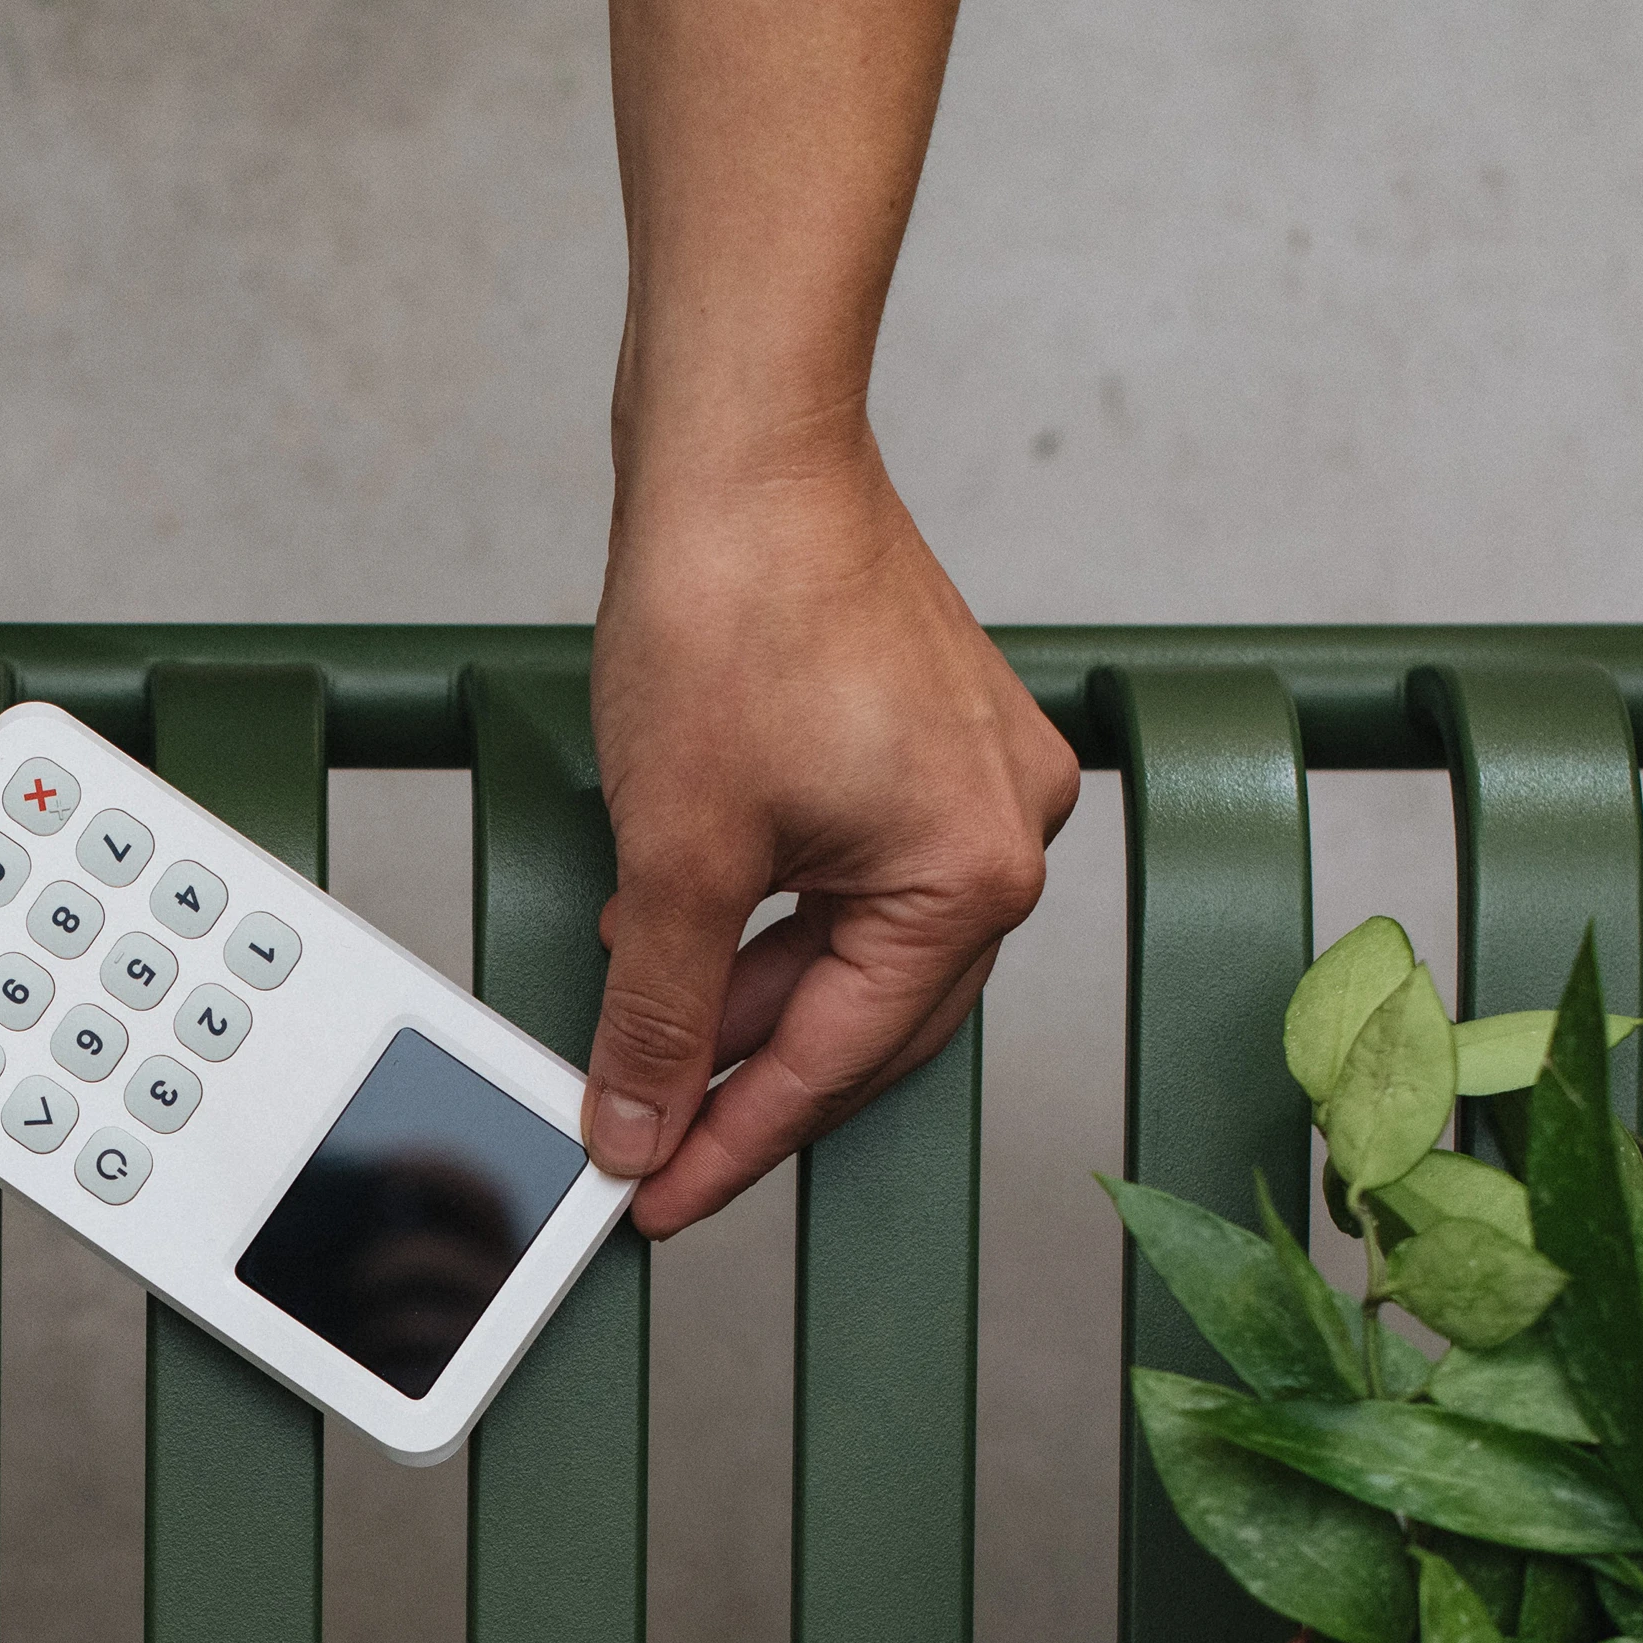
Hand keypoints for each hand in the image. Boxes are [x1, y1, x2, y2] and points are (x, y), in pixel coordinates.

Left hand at [583, 441, 1076, 1237]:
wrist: (742, 446)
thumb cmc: (737, 608)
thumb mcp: (677, 858)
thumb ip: (662, 1015)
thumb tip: (638, 1123)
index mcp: (972, 875)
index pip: (839, 1061)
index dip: (733, 1142)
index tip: (658, 1196)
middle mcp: (1004, 828)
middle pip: (864, 1016)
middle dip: (747, 1076)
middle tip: (648, 1136)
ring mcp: (976, 774)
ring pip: (854, 946)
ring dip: (749, 990)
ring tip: (647, 1020)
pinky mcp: (929, 733)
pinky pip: (856, 871)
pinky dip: (775, 913)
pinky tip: (691, 926)